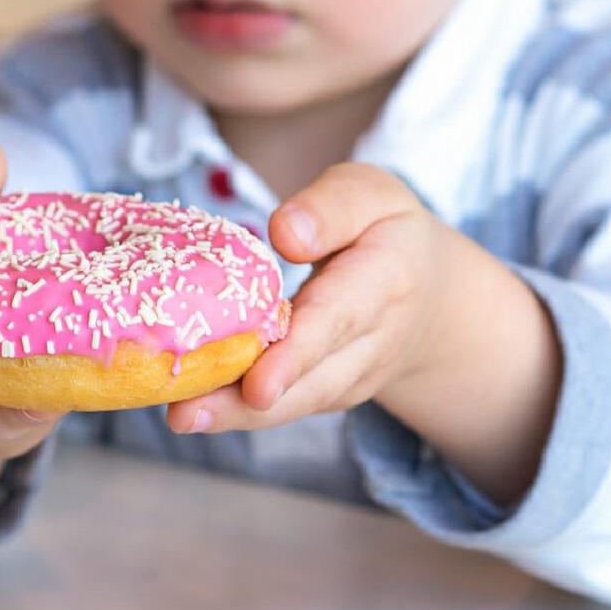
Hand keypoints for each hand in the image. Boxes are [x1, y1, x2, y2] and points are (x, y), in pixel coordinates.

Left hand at [165, 163, 448, 433]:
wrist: (431, 297)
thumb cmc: (384, 230)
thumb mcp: (370, 193)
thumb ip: (331, 206)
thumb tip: (285, 233)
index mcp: (386, 279)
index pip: (336, 319)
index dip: (295, 353)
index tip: (257, 382)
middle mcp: (373, 340)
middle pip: (309, 378)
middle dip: (248, 402)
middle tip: (186, 413)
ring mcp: (352, 375)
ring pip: (293, 402)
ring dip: (233, 416)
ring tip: (179, 416)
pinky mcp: (326, 392)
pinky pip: (284, 405)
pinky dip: (237, 413)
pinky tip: (191, 410)